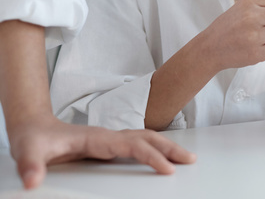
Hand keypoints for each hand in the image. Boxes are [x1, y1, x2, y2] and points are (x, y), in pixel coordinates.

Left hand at [9, 115, 195, 188]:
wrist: (32, 127)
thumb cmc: (34, 138)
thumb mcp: (28, 152)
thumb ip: (31, 166)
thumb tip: (33, 181)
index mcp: (97, 138)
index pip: (132, 146)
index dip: (151, 157)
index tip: (168, 169)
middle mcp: (108, 136)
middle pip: (148, 138)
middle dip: (171, 148)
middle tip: (191, 160)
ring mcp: (110, 139)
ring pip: (146, 139)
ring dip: (167, 147)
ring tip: (185, 157)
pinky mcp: (108, 145)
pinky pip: (139, 145)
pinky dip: (156, 148)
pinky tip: (162, 156)